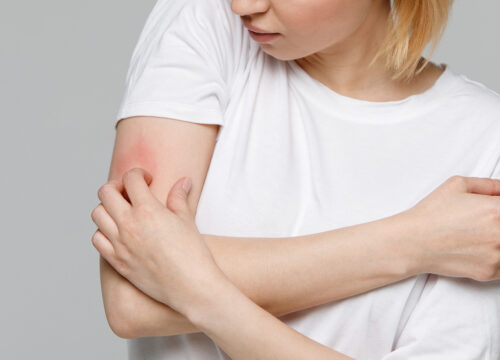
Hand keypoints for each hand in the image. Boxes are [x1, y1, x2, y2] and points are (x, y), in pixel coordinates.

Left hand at [90, 168, 223, 314]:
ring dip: (107, 208)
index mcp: (148, 210)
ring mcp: (119, 244)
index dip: (138, 174)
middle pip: (106, 192)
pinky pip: (97, 239)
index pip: (130, 178)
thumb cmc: (193, 254)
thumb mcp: (186, 220)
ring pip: (97, 214)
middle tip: (130, 192)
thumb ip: (179, 197)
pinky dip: (103, 231)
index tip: (147, 181)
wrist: (191, 286)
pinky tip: (118, 233)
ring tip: (122, 212)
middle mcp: (128, 224)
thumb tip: (183, 182)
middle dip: (117, 186)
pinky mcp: (117, 261)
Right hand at [403, 175, 499, 280]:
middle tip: (489, 223)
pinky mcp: (491, 272)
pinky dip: (497, 256)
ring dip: (499, 241)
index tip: (498, 211)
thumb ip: (489, 185)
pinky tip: (481, 247)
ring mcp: (498, 256)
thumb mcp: (457, 185)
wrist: (413, 242)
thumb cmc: (431, 215)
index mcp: (497, 210)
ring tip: (481, 234)